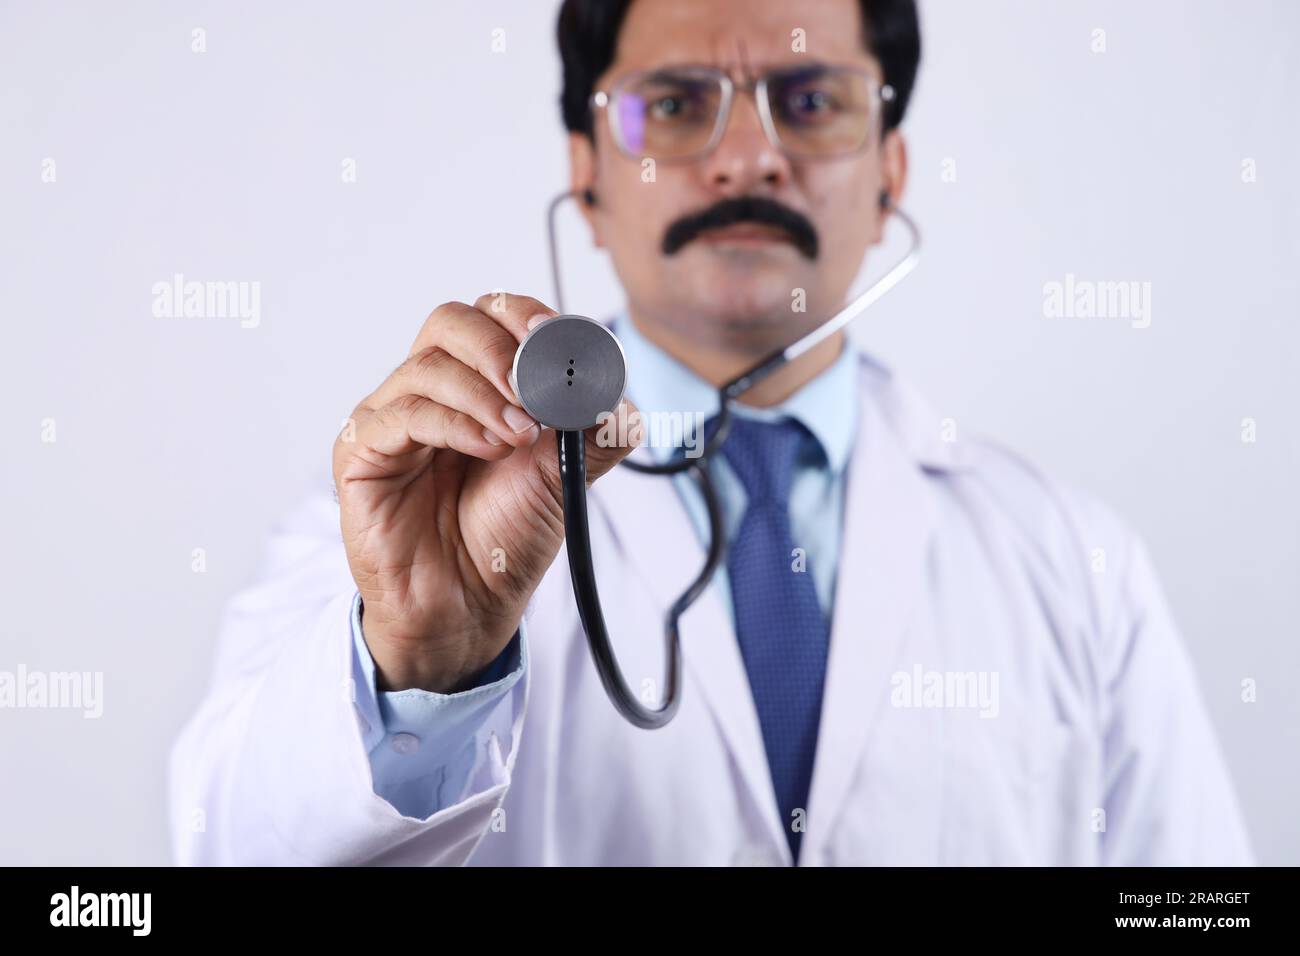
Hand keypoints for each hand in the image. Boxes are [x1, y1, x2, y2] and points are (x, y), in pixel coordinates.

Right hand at [333, 293, 637, 692]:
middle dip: (500, 346)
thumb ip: (594, 431)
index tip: (559, 341)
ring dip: (484, 393)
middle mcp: (429, 391)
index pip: (491, 316)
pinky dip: (454, 423)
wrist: (470, 605)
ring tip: (521, 435)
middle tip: (536, 388)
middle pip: (451, 322)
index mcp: (476, 383)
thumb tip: (617, 396)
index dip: (524, 317)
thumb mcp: (566, 476)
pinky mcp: (360, 453)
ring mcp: (390, 418)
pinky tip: (489, 448)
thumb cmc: (506, 536)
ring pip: (429, 366)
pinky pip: (401, 414)